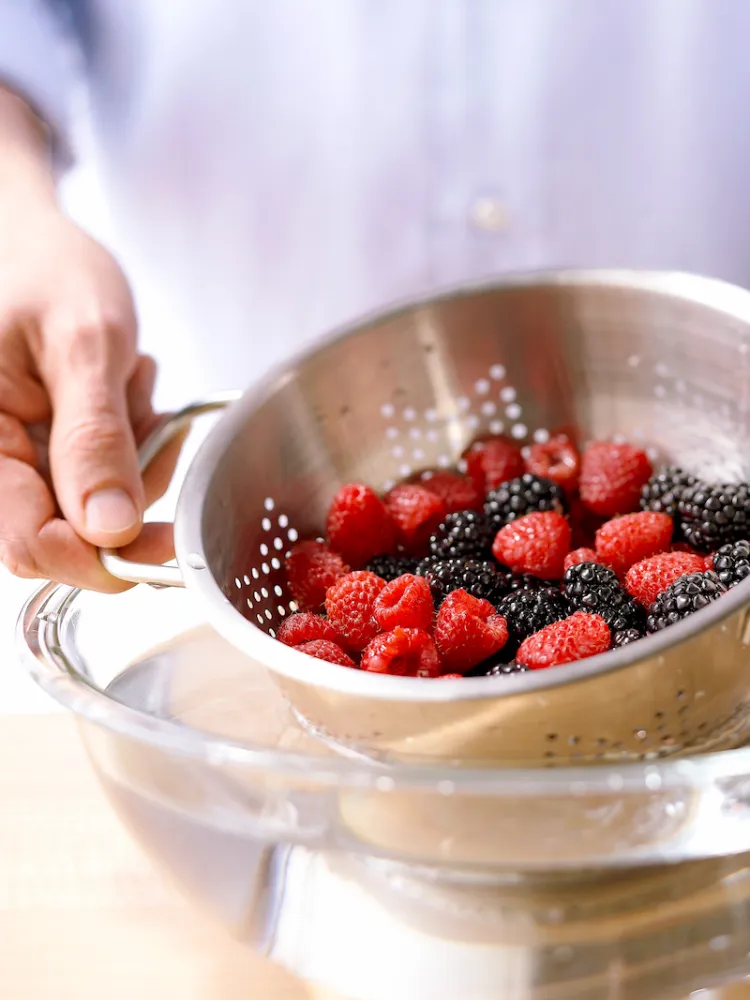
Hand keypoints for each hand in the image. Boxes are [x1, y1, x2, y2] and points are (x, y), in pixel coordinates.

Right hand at [0, 197, 175, 590]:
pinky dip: (130, 449)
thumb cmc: (48, 271)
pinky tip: (126, 391)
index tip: (164, 540)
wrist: (38, 244)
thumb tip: (110, 530)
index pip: (30, 541)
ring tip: (129, 382)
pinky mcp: (43, 455)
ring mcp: (16, 460)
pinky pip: (98, 483)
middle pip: (65, 535)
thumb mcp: (84, 344)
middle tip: (149, 417)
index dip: (100, 555)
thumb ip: (94, 438)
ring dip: (132, 461)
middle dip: (126, 494)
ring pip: (91, 511)